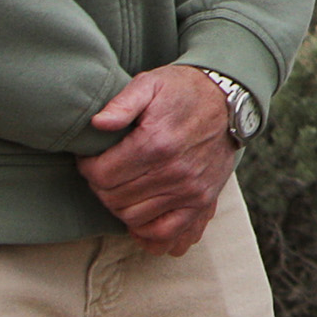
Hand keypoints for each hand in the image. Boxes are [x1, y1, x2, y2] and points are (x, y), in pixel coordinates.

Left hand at [79, 66, 236, 255]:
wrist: (228, 100)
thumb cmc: (183, 91)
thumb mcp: (151, 83)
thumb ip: (122, 103)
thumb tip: (98, 124)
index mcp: (156, 142)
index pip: (102, 174)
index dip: (88, 166)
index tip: (93, 157)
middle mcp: (173, 170)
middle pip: (113, 198)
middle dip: (101, 186)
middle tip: (106, 171)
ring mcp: (189, 189)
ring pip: (132, 217)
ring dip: (119, 205)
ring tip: (122, 186)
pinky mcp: (201, 201)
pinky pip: (165, 232)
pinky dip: (146, 232)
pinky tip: (138, 218)